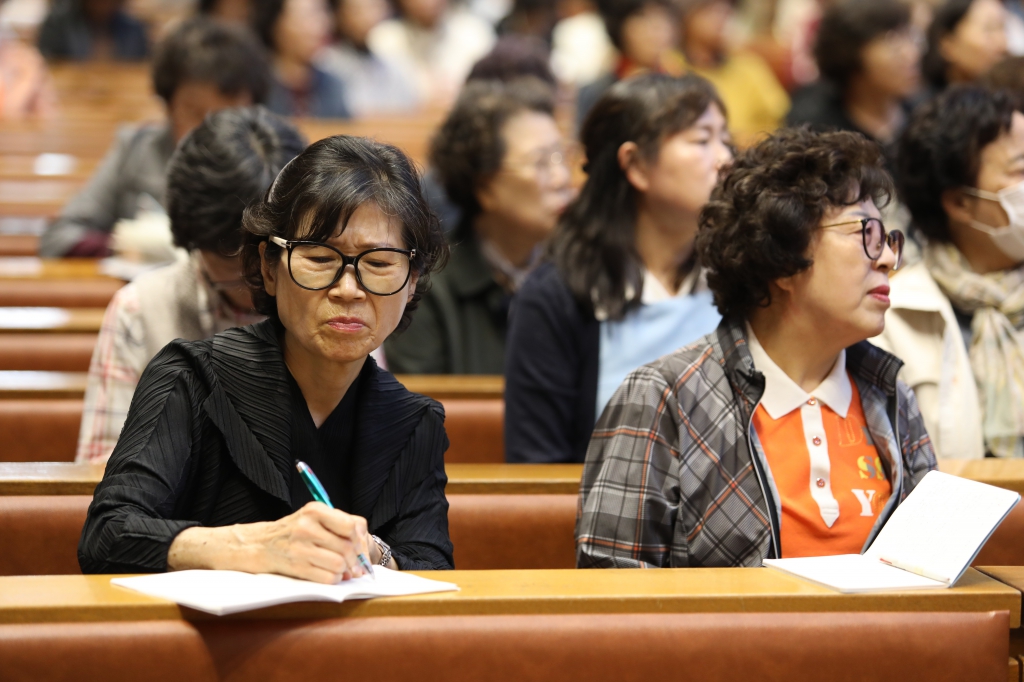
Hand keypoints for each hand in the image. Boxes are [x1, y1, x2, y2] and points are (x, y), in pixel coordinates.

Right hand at [168, 503, 372, 583]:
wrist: (256, 544)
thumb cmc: (291, 532)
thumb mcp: (313, 518)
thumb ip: (338, 524)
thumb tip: (363, 544)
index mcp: (315, 510)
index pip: (354, 525)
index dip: (361, 541)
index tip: (361, 549)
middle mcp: (308, 525)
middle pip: (348, 547)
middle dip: (356, 561)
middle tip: (357, 567)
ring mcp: (300, 546)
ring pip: (339, 564)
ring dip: (344, 571)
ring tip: (339, 570)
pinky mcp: (295, 565)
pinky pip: (327, 577)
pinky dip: (333, 580)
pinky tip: (328, 576)